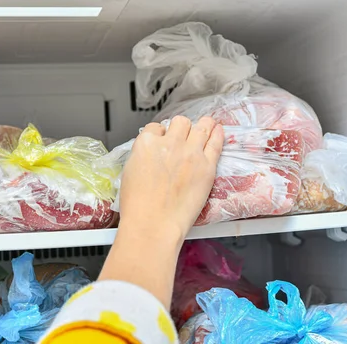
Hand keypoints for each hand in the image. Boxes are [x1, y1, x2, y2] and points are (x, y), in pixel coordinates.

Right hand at [99, 116, 223, 307]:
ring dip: (202, 125)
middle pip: (180, 123)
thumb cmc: (138, 206)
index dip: (161, 134)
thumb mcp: (129, 172)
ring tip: (206, 125)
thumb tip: (150, 154)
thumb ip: (142, 156)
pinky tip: (217, 130)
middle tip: (183, 136)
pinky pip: (216, 142)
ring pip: (200, 126)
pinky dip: (217, 134)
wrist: (153, 224)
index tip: (163, 141)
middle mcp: (170, 144)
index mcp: (147, 144)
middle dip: (181, 128)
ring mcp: (191, 153)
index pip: (156, 127)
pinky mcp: (207, 166)